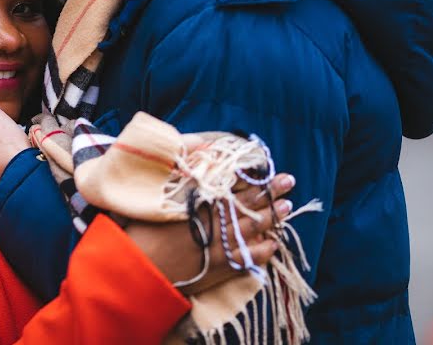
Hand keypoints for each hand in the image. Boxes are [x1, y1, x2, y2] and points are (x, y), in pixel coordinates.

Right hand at [124, 173, 295, 294]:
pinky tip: (273, 243)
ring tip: (287, 206)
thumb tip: (199, 160)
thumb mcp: (161, 200)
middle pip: (250, 203)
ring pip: (256, 227)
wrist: (144, 270)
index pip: (234, 186)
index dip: (253, 177)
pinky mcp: (225, 267)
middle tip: (289, 180)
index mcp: (203, 202)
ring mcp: (224, 245)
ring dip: (273, 216)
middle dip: (271, 191)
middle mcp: (218, 221)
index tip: (267, 168)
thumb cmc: (145, 233)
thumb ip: (182, 180)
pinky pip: (252, 256)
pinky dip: (265, 249)